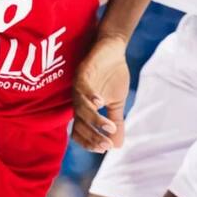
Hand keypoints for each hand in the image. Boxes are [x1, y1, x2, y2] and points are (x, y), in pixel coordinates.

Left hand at [71, 33, 128, 152]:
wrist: (113, 48)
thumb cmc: (112, 75)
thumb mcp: (117, 102)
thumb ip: (116, 122)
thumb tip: (118, 146)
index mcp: (84, 109)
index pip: (79, 132)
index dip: (89, 143)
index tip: (105, 148)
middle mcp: (78, 100)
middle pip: (79, 124)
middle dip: (93, 136)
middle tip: (107, 144)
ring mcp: (78, 87)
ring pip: (81, 109)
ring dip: (95, 120)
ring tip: (110, 127)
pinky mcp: (82, 72)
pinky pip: (82, 88)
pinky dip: (90, 97)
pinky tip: (101, 102)